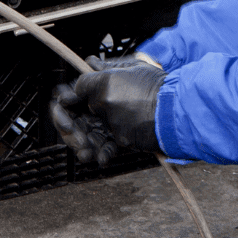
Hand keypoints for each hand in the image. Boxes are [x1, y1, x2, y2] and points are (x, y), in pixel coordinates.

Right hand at [49, 55, 165, 164]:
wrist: (173, 120)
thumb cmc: (143, 99)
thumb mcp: (109, 82)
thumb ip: (85, 84)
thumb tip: (69, 91)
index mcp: (102, 79)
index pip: (72, 92)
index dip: (64, 107)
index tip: (64, 119)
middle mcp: (107, 97)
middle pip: (76, 116)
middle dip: (72, 131)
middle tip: (78, 142)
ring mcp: (115, 117)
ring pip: (88, 133)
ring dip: (84, 145)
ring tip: (87, 155)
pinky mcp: (124, 134)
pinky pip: (105, 144)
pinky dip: (101, 152)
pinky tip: (103, 158)